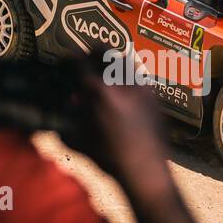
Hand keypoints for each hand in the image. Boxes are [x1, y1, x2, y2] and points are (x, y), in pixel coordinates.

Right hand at [62, 53, 173, 191]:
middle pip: (104, 51)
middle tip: (85, 59)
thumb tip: (71, 102)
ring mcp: (142, 87)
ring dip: (111, 64)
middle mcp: (122, 83)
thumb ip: (72, 117)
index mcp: (100, 92)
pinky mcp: (155, 95)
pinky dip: (126, 79)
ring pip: (123, 61)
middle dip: (92, 53)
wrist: (147, 171)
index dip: (70, 59)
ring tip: (104, 76)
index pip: (80, 62)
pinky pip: (137, 77)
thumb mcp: (82, 139)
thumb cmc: (113, 159)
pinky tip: (123, 93)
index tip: (67, 61)